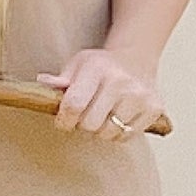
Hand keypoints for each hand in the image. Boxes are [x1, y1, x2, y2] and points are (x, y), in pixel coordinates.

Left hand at [36, 48, 163, 139]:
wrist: (137, 58)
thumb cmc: (102, 64)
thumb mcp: (79, 63)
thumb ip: (61, 79)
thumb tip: (42, 84)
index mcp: (98, 67)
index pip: (74, 104)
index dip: (63, 119)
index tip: (63, 121)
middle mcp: (121, 81)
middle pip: (90, 124)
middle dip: (82, 124)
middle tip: (84, 116)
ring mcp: (140, 96)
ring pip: (108, 133)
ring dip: (100, 130)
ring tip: (101, 116)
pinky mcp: (154, 109)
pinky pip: (127, 137)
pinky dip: (118, 133)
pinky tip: (117, 118)